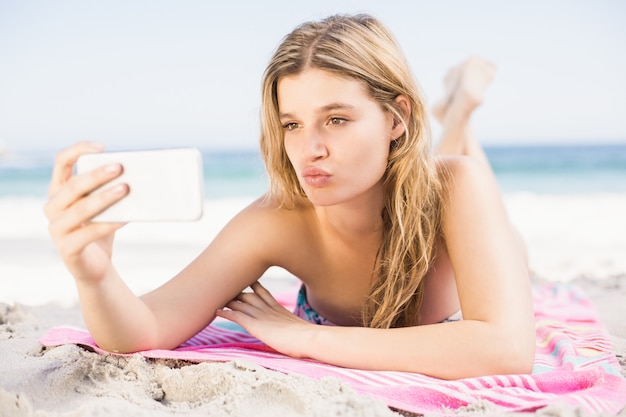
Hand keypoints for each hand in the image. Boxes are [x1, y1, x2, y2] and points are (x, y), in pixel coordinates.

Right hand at [44, 142, 128, 282]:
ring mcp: (56, 229)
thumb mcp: (103, 206)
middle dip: (97, 175)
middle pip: (73, 186)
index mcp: (59, 191)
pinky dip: (108, 223)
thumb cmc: (100, 229)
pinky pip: (89, 233)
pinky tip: (126, 217)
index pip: (61, 162)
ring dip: (104, 197)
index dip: (78, 150)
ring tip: (125, 189)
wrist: (96, 267)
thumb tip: (135, 174)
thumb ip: (110, 189)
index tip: (101, 147)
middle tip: (120, 167)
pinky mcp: (67, 248)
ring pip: (80, 209)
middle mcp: (53, 207)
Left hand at [216, 282, 314, 357]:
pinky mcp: (256, 325)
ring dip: (228, 300)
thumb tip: (301, 333)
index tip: (245, 281)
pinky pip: (237, 315)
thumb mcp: (301, 328)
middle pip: (248, 294)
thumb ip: (295, 327)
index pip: (262, 292)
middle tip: (224, 286)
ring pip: (241, 302)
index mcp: (278, 308)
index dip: (253, 286)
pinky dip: (226, 312)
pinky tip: (216, 311)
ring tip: (216, 296)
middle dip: (237, 291)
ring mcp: (262, 316)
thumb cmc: (309, 337)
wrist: (309, 338)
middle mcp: (268, 309)